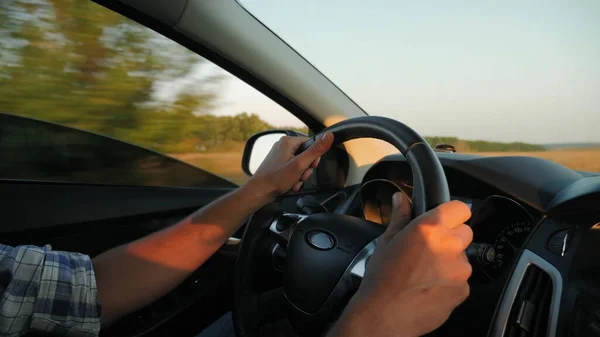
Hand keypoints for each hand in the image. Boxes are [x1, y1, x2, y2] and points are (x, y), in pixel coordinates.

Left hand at [245, 132, 333, 202]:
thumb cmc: (276, 179)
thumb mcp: (300, 164)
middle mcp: (283, 146)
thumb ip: (315, 150)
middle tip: (300, 177)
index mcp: (288, 141)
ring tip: (294, 183)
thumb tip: (329, 136)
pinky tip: (290, 184)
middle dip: (305, 169)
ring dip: (300, 175)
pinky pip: (291, 169)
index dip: (314, 158)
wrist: (259, 192)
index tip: (310, 167)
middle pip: (305, 155)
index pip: (311, 144)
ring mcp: (279, 155)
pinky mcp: (277, 164)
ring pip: (299, 164)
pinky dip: (293, 177)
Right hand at [329, 194, 472, 336]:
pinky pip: (462, 279)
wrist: (385, 315)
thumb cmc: (382, 279)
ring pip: (463, 257)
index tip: (444, 219)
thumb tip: (401, 199)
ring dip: (451, 260)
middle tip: (430, 248)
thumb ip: (400, 217)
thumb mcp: (386, 242)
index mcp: (430, 228)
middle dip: (451, 237)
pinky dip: (451, 281)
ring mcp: (460, 269)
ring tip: (426, 272)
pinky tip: (430, 286)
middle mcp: (449, 245)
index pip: (460, 208)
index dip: (452, 213)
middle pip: (465, 232)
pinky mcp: (463, 290)